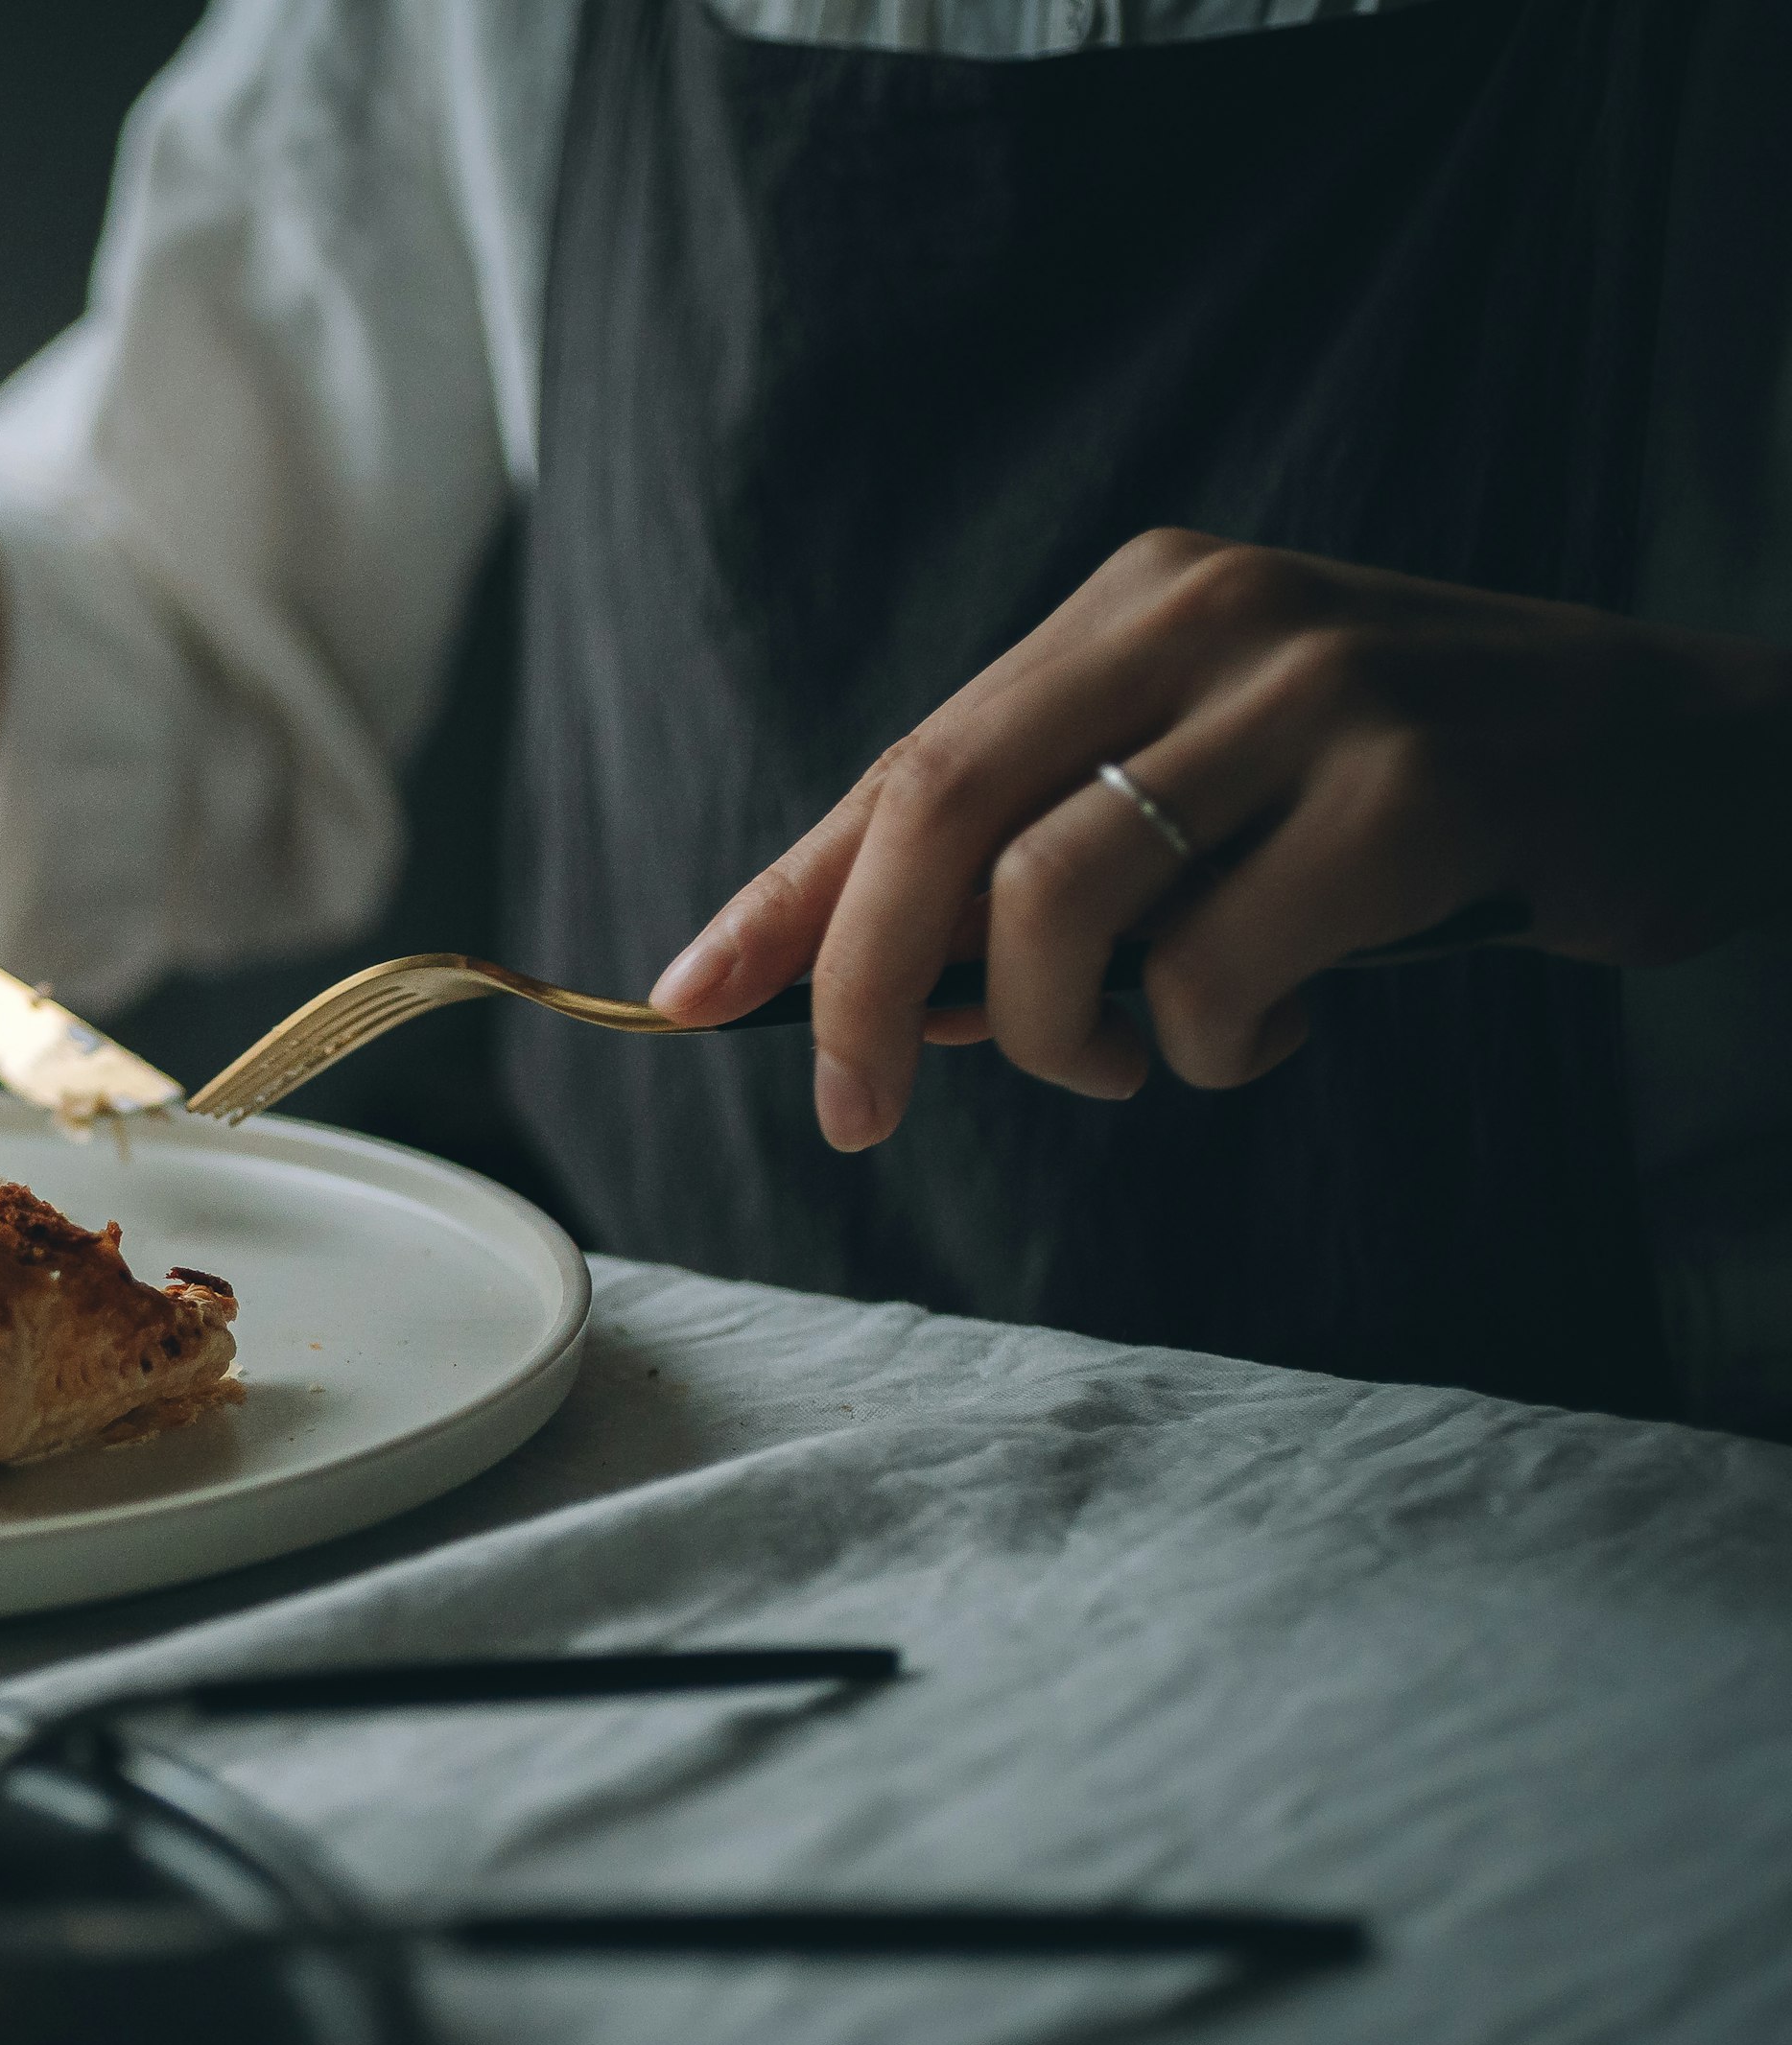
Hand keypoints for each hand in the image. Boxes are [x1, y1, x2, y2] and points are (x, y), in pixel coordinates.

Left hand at [644, 529, 1791, 1148]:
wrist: (1697, 763)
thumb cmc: (1420, 804)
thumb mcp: (1211, 797)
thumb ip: (1039, 866)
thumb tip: (849, 993)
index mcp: (1137, 604)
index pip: (909, 762)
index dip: (783, 895)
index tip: (682, 1000)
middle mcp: (1211, 616)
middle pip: (944, 819)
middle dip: (860, 990)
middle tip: (856, 1112)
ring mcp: (1319, 692)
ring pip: (1060, 907)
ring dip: (1063, 1038)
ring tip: (1142, 1058)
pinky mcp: (1419, 790)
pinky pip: (1219, 975)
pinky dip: (1217, 1048)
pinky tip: (1279, 1026)